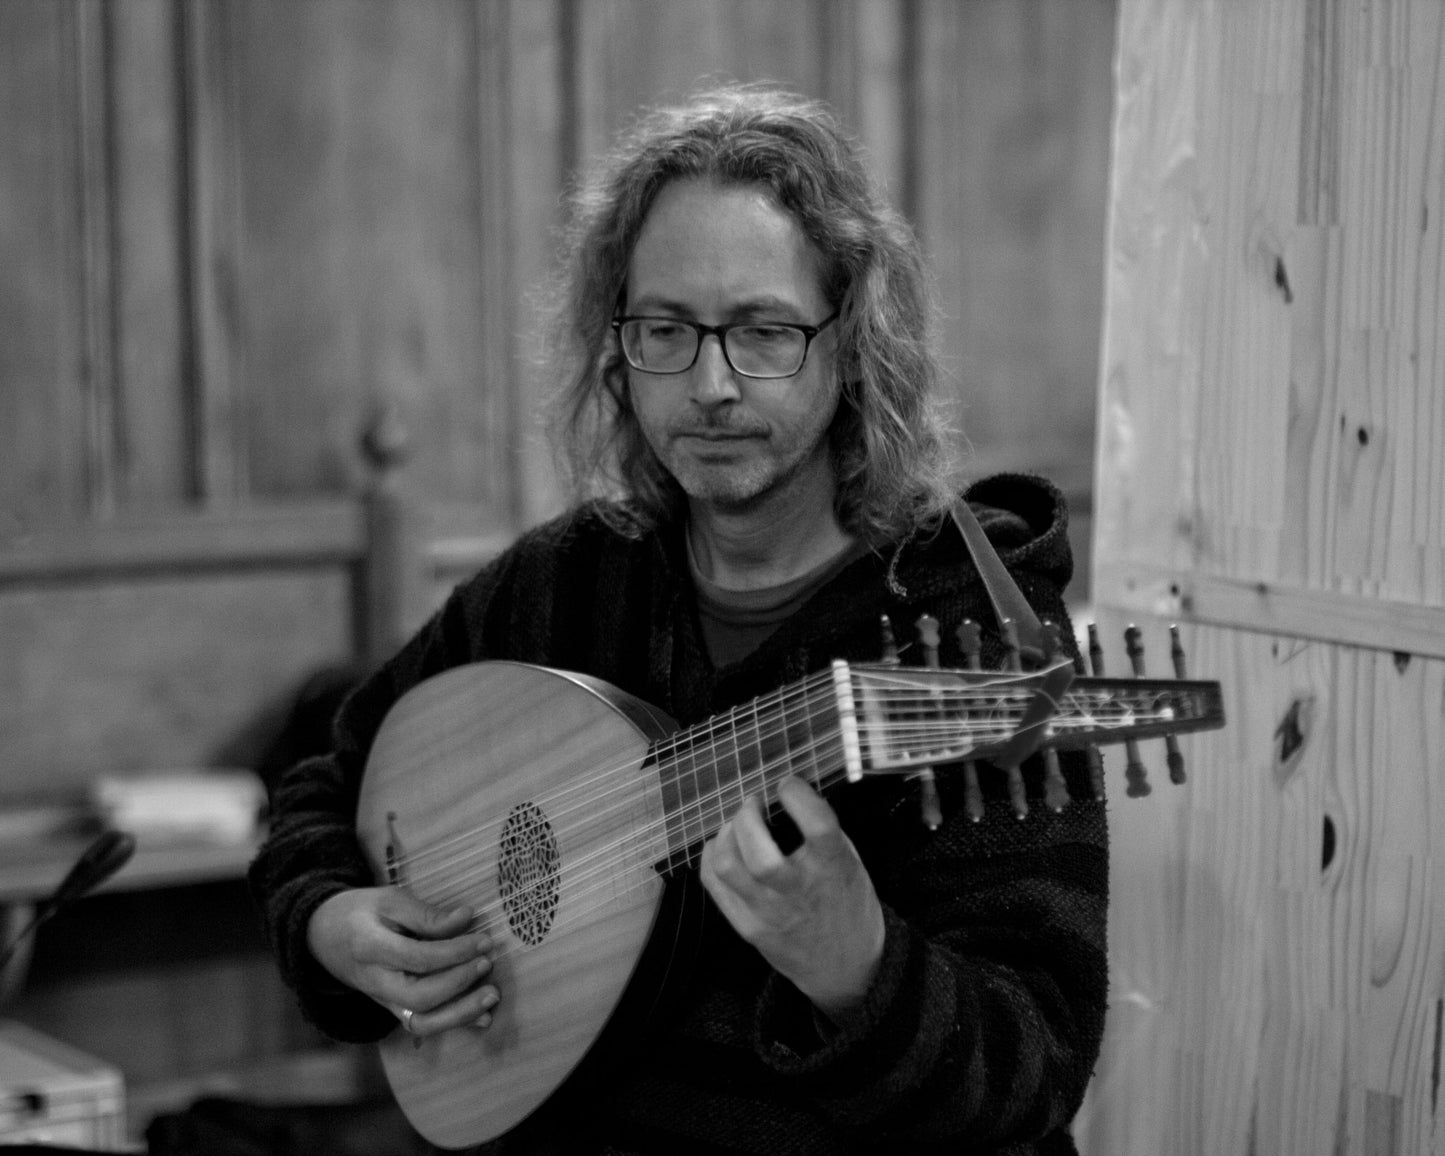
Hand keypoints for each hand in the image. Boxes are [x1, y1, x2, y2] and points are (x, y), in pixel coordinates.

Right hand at [307, 886, 498, 1036]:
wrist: (323, 936)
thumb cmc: (360, 912)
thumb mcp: (389, 900)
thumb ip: (426, 914)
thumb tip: (467, 918)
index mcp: (371, 950)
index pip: (419, 959)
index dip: (456, 952)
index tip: (484, 939)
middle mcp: (376, 983)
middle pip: (420, 998)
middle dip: (460, 983)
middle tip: (488, 961)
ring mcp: (384, 1000)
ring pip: (422, 1022)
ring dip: (461, 1013)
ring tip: (492, 995)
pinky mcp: (393, 1008)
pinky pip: (423, 1024)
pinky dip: (454, 1023)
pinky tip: (483, 1016)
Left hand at [700, 776, 884, 1024]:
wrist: (845, 967)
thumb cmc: (849, 906)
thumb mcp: (851, 864)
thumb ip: (824, 832)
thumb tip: (792, 795)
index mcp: (834, 870)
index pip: (817, 824)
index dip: (798, 795)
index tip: (788, 784)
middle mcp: (798, 892)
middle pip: (758, 852)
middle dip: (747, 816)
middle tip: (753, 804)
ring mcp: (768, 913)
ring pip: (727, 867)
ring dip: (726, 834)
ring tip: (737, 824)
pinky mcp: (747, 927)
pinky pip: (714, 885)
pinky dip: (712, 855)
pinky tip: (723, 845)